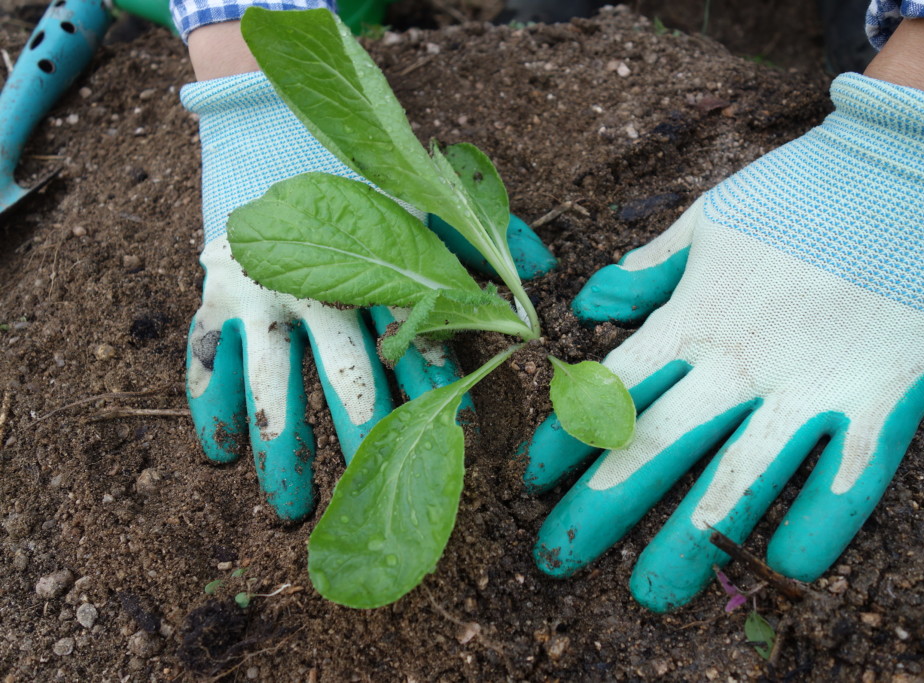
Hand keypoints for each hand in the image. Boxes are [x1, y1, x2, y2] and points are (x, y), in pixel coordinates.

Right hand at [183, 71, 553, 520]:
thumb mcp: (424, 202)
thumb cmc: (362, 187)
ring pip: (269, 389)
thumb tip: (543, 268)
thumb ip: (481, 236)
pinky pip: (203, 364)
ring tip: (292, 510)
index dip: (440, 393)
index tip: (459, 444)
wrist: (271, 136)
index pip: (414, 342)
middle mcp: (313, 286)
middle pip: (344, 379)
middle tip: (378, 491)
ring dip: (282, 454)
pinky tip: (223, 456)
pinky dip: (212, 410)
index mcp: (373, 266)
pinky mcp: (209, 300)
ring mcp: (254, 296)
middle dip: (366, 440)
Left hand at [521, 71, 923, 610]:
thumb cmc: (802, 193)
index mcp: (695, 318)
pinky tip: (781, 567)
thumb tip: (592, 300)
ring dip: (690, 541)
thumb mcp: (709, 221)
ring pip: (737, 481)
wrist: (909, 167)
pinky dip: (815, 528)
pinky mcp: (882, 401)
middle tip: (555, 561)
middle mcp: (740, 362)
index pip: (613, 390)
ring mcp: (811, 386)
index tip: (533, 478)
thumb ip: (652, 270)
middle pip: (656, 446)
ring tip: (651, 591)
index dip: (567, 437)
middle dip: (601, 507)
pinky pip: (845, 482)